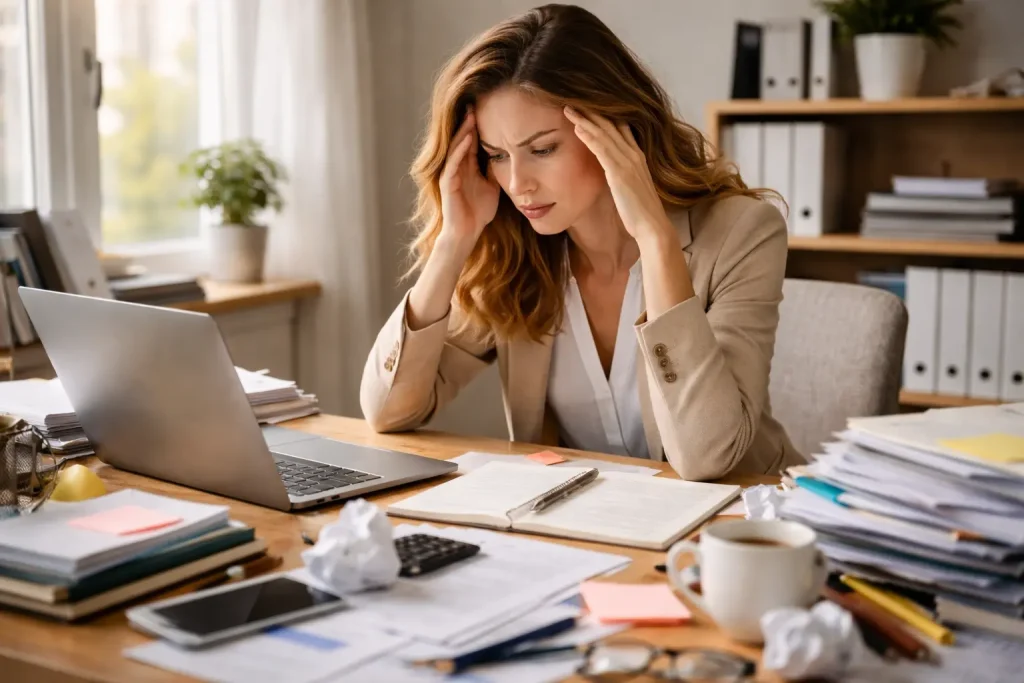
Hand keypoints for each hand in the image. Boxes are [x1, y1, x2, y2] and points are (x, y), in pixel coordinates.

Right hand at [437, 107, 500, 256]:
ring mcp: (451, 174)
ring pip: (456, 148)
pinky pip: (453, 163)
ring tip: (471, 116)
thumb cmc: (479, 212)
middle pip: (462, 139)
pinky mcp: (448, 184)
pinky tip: (468, 139)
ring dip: (463, 132)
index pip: (472, 141)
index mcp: (467, 167)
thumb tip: (509, 156)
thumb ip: (496, 171)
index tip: (487, 109)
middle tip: (475, 103)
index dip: (478, 126)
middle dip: (468, 122)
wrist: (468, 233)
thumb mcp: (493, 186)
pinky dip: (460, 150)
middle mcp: (457, 167)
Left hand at [564, 106, 674, 243]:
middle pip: (610, 125)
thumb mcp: (632, 187)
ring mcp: (627, 162)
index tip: (587, 107)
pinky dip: (589, 136)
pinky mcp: (619, 173)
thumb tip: (611, 172)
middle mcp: (634, 154)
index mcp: (637, 156)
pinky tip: (577, 128)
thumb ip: (623, 175)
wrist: (652, 226)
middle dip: (591, 111)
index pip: (620, 128)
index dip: (603, 116)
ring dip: (585, 119)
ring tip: (569, 108)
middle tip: (573, 100)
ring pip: (604, 133)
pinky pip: (601, 149)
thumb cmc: (640, 212)